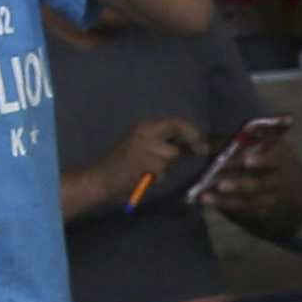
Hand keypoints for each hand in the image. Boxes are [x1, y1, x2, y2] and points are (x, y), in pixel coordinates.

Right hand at [80, 114, 207, 213]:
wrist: (98, 180)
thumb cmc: (122, 169)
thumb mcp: (144, 150)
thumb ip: (165, 147)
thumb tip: (193, 147)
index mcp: (145, 126)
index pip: (176, 121)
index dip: (194, 131)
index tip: (202, 143)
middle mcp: (144, 130)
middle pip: (178, 127)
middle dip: (193, 139)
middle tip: (201, 150)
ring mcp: (143, 143)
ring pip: (172, 155)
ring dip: (167, 168)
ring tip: (150, 173)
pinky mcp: (142, 159)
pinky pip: (163, 170)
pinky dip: (158, 178)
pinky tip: (143, 178)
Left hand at [198, 136, 286, 216]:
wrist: (294, 184)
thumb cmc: (270, 154)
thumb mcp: (265, 143)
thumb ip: (244, 140)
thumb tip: (212, 137)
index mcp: (278, 157)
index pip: (272, 159)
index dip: (262, 161)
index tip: (247, 162)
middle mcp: (276, 180)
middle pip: (259, 185)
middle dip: (239, 186)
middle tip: (221, 186)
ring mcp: (271, 197)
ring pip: (249, 203)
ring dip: (226, 201)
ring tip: (206, 198)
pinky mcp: (263, 210)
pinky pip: (245, 212)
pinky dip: (228, 208)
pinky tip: (212, 202)